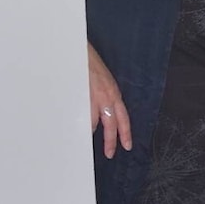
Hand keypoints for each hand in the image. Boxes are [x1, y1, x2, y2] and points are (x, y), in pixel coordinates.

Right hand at [88, 42, 131, 158]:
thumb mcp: (102, 82)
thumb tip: (99, 116)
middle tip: (109, 154)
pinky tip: (78, 129)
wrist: (79, 49)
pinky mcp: (82, 93)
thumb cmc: (89, 65)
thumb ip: (104, 98)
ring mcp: (95, 95)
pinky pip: (83, 113)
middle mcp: (108, 95)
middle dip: (111, 141)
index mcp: (114, 93)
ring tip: (86, 143)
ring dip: (92, 132)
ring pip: (96, 121)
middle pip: (112, 124)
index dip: (125, 132)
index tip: (126, 145)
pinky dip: (81, 122)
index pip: (123, 117)